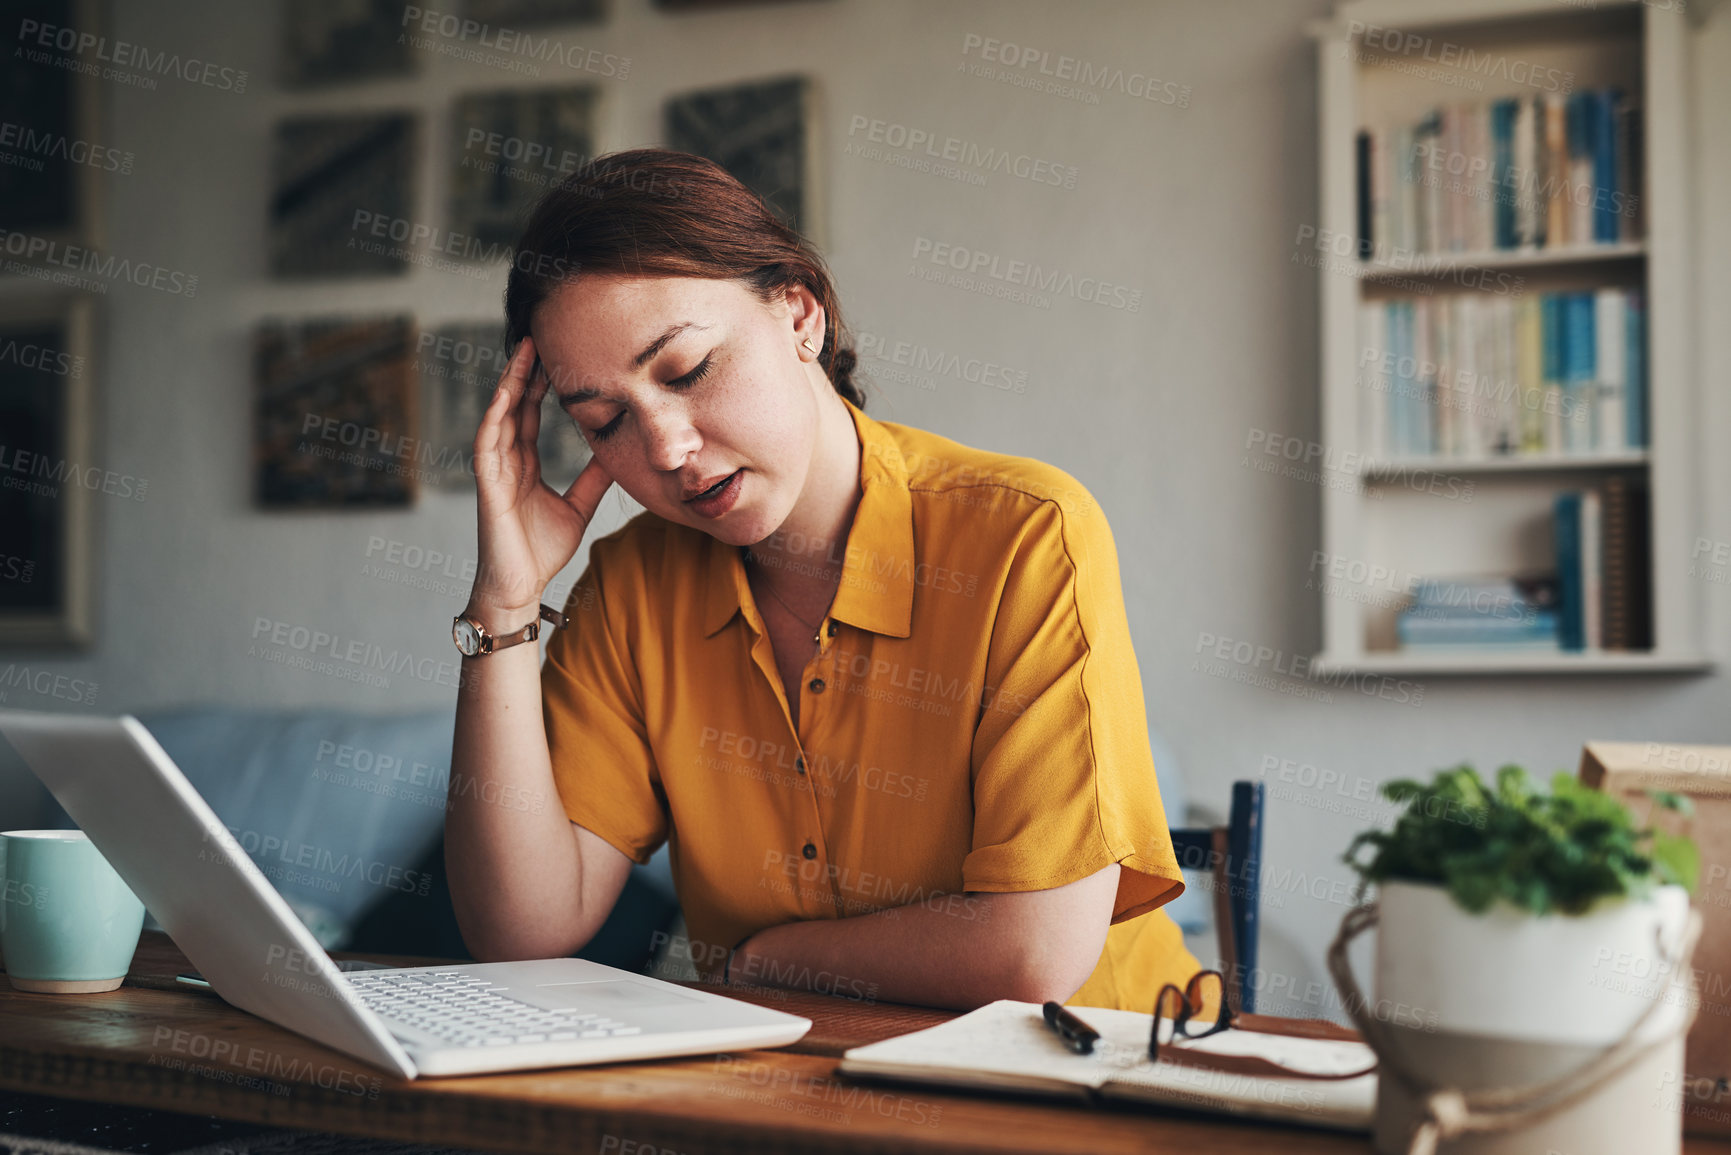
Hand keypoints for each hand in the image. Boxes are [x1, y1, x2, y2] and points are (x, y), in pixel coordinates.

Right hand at [469, 338, 613, 616]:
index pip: (532, 415)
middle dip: (524, 372)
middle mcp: (506, 462)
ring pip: (499, 418)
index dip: (541, 385)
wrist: (522, 588)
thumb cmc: (542, 551)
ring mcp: (494, 473)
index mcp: (524, 465)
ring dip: (509, 384)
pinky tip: (504, 396)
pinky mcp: (487, 489)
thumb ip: (593, 480)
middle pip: (515, 407)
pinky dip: (494, 420)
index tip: (554, 355)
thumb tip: (617, 453)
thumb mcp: (578, 506)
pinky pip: (486, 446)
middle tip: (537, 336)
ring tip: (522, 353)